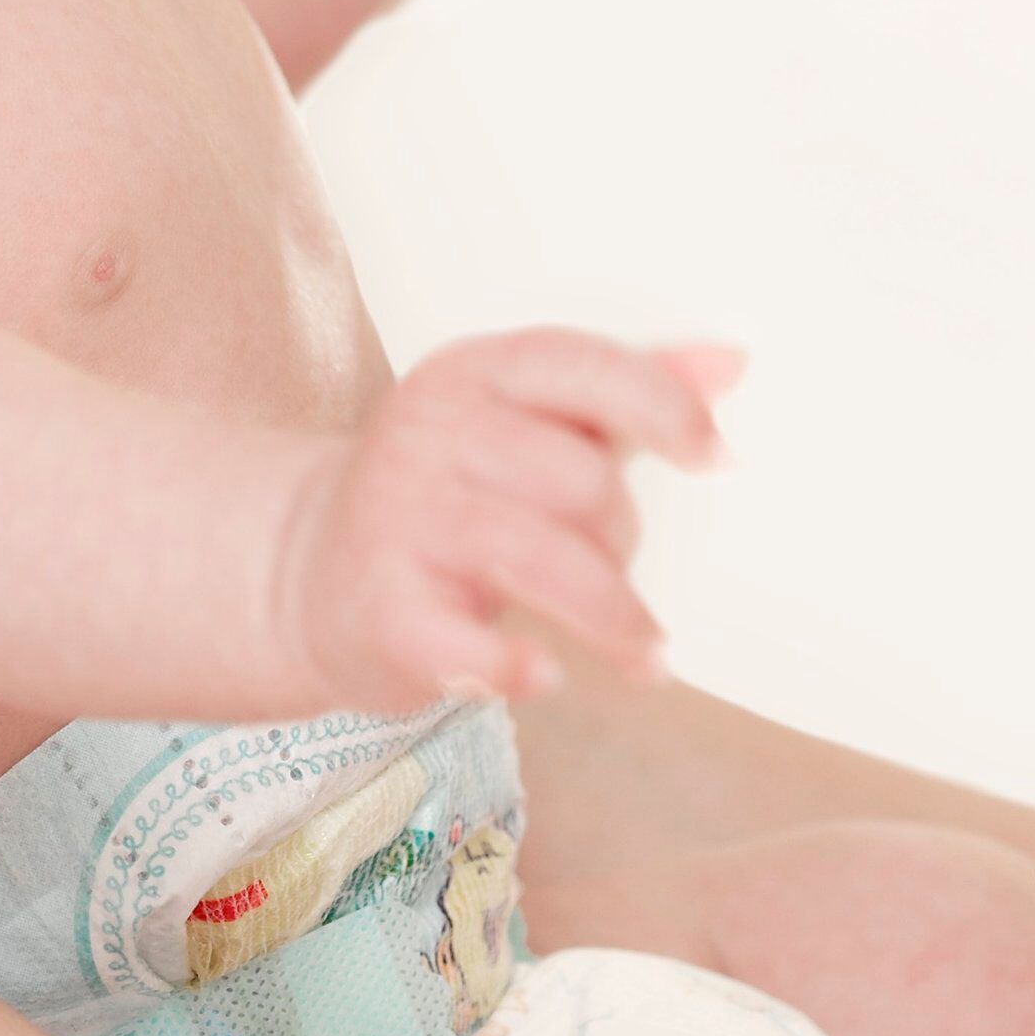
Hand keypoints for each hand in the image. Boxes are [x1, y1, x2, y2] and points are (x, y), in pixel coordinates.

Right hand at [278, 330, 739, 707]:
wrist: (303, 569)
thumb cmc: (446, 493)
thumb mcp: (524, 421)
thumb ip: (626, 390)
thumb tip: (732, 362)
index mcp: (473, 372)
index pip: (581, 366)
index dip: (663, 409)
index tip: (718, 457)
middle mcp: (428, 432)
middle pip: (581, 481)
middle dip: (623, 535)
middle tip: (616, 568)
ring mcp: (399, 520)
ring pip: (545, 561)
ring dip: (614, 618)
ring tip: (646, 654)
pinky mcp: (383, 612)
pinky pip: (474, 644)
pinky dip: (520, 666)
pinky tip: (545, 673)